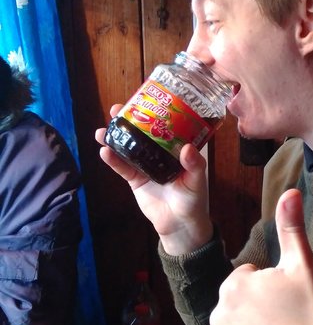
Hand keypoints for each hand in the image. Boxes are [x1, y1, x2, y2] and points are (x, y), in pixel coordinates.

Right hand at [95, 104, 212, 253]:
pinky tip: (104, 151)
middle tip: (115, 109)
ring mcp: (145, 166)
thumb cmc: (193, 199)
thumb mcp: (197, 180)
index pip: (162, 125)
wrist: (180, 224)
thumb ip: (194, 165)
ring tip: (102, 130)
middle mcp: (158, 154)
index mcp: (175, 149)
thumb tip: (187, 148)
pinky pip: (122, 168)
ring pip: (127, 148)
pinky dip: (113, 160)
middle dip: (127, 121)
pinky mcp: (135, 180)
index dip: (152, 112)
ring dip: (114, 138)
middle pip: (140, 133)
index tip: (141, 100)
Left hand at [210, 188, 312, 324]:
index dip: (272, 285)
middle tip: (289, 318)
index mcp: (233, 286)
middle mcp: (218, 316)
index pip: (248, 277)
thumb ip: (290, 227)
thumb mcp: (304, 265)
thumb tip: (290, 191)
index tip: (290, 299)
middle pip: (238, 303)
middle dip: (258, 307)